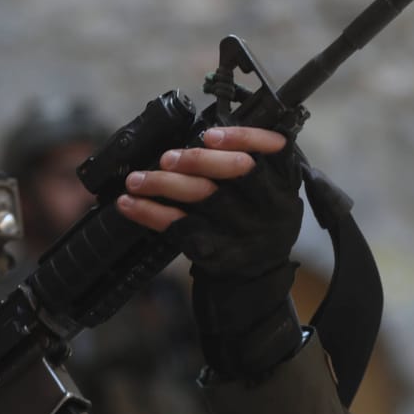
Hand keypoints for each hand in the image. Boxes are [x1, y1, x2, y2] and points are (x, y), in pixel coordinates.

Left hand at [117, 126, 307, 380]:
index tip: (210, 135)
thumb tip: (203, 135)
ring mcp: (241, 230)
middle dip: (198, 160)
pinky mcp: (216, 250)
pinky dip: (149, 213)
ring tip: (136, 179)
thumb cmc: (259, 220)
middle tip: (167, 157)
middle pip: (236, 173)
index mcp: (284, 184)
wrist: (257, 277)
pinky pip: (179, 227)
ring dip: (162, 184)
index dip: (243, 138)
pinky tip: (129, 204)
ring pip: (202, 198)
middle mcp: (267, 206)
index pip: (274, 150)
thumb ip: (255, 160)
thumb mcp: (274, 191)